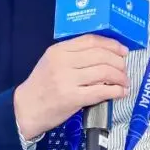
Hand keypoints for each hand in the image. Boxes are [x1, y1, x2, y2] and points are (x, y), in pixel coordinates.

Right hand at [13, 34, 129, 139]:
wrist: (25, 109)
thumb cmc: (41, 85)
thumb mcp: (52, 62)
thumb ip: (73, 54)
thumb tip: (105, 52)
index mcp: (58, 50)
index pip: (90, 41)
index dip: (111, 44)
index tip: (123, 50)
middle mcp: (63, 62)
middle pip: (100, 55)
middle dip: (118, 62)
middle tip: (124, 68)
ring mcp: (67, 80)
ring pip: (104, 72)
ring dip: (120, 77)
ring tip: (124, 82)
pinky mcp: (73, 98)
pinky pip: (101, 91)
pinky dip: (115, 91)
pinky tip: (120, 92)